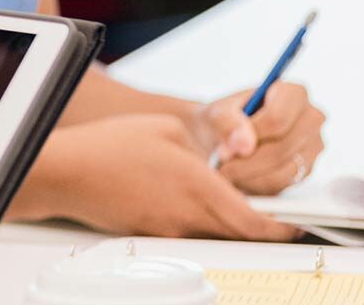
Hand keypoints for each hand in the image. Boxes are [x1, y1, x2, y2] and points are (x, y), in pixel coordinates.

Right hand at [8, 115, 299, 241]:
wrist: (66, 174)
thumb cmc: (110, 147)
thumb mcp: (169, 130)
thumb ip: (207, 147)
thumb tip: (227, 159)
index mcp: (197, 186)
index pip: (254, 221)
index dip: (282, 227)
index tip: (297, 224)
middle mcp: (186, 216)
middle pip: (240, 232)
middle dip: (263, 226)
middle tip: (278, 216)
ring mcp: (168, 229)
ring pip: (216, 232)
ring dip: (231, 221)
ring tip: (234, 199)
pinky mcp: (152, 233)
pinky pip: (189, 231)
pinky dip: (201, 219)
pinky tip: (191, 198)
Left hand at [195, 82, 326, 194]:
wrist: (226, 139)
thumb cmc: (224, 120)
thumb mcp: (217, 114)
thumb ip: (227, 122)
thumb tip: (244, 146)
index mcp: (294, 94)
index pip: (278, 118)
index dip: (251, 135)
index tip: (229, 145)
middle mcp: (311, 119)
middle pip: (281, 148)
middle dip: (247, 160)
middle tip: (221, 163)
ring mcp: (313, 147)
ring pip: (282, 170)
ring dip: (248, 175)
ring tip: (226, 170)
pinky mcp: (306, 170)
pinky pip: (281, 184)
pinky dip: (255, 185)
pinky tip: (239, 177)